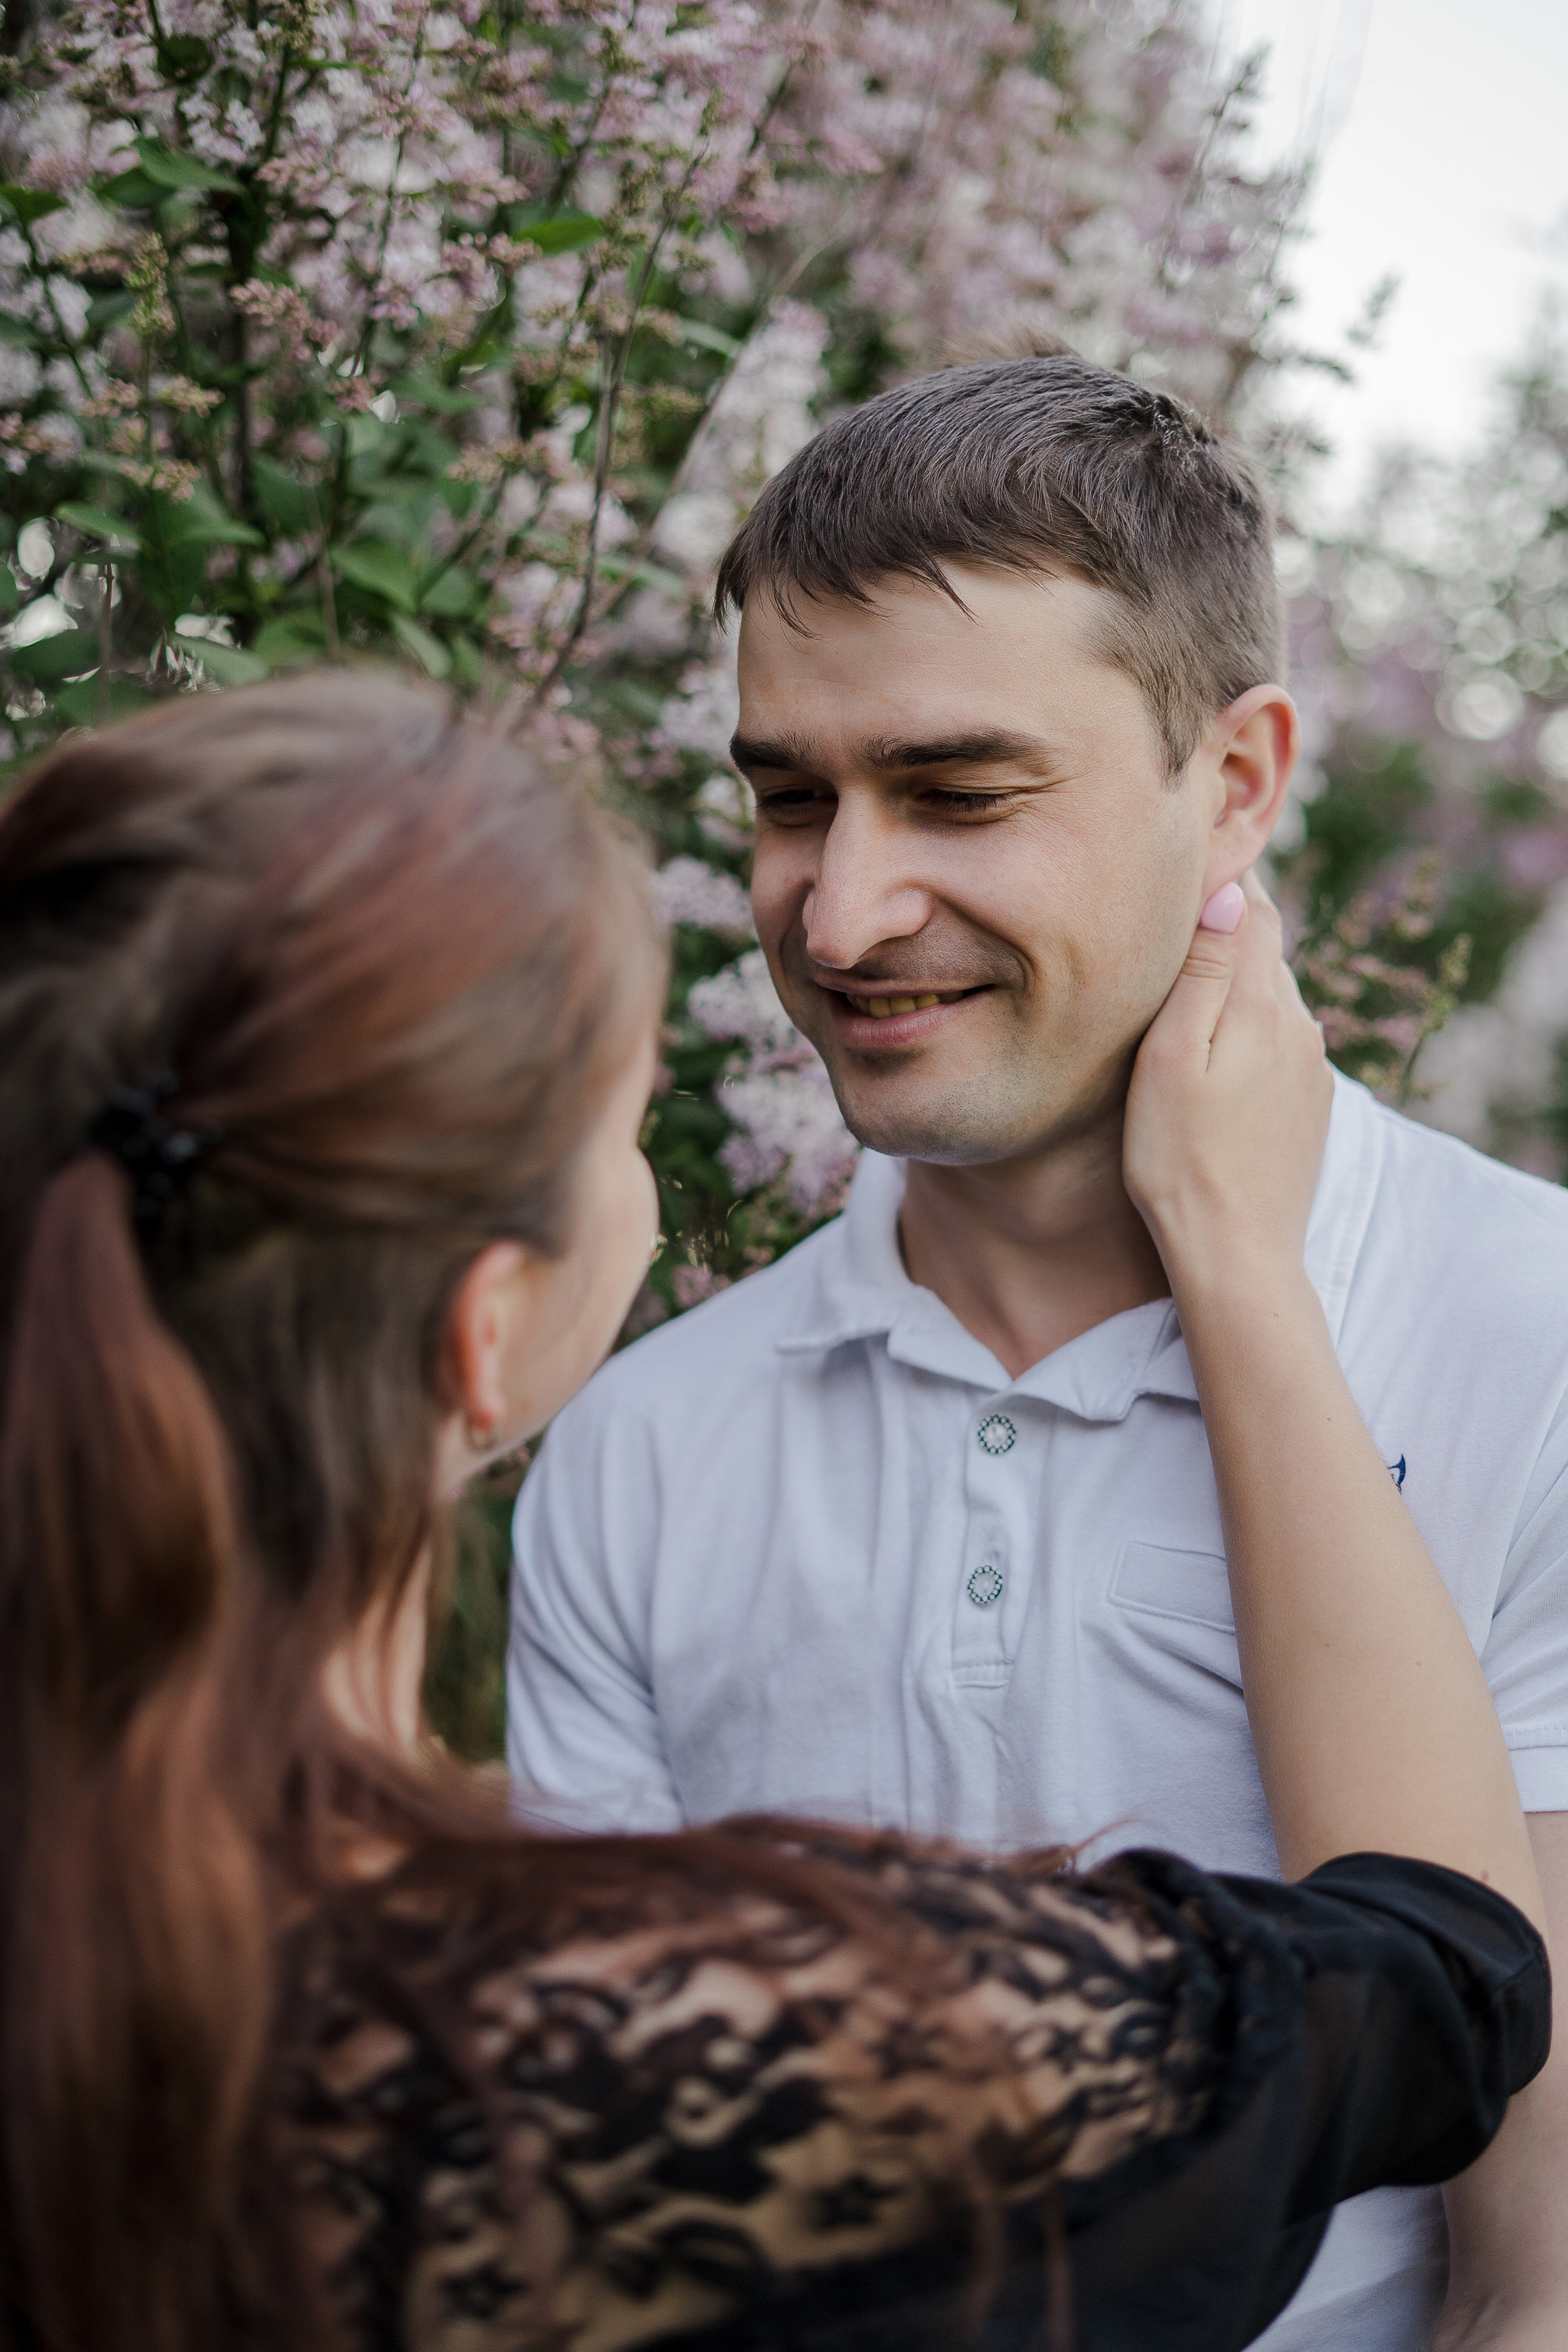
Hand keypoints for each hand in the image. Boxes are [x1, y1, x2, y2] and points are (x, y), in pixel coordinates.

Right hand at [1123, 872, 1331, 1297]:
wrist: (1238, 1252)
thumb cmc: (1181, 1160)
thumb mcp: (1171, 1058)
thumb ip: (1204, 973)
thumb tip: (1230, 892)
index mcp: (1264, 1004)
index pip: (1256, 907)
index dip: (1228, 872)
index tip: (1197, 842)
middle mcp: (1300, 1026)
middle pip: (1266, 949)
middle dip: (1230, 924)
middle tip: (1179, 900)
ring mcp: (1311, 1068)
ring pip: (1272, 997)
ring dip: (1237, 980)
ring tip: (1188, 974)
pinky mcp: (1310, 1104)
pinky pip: (1278, 1042)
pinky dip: (1247, 1029)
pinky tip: (1215, 1051)